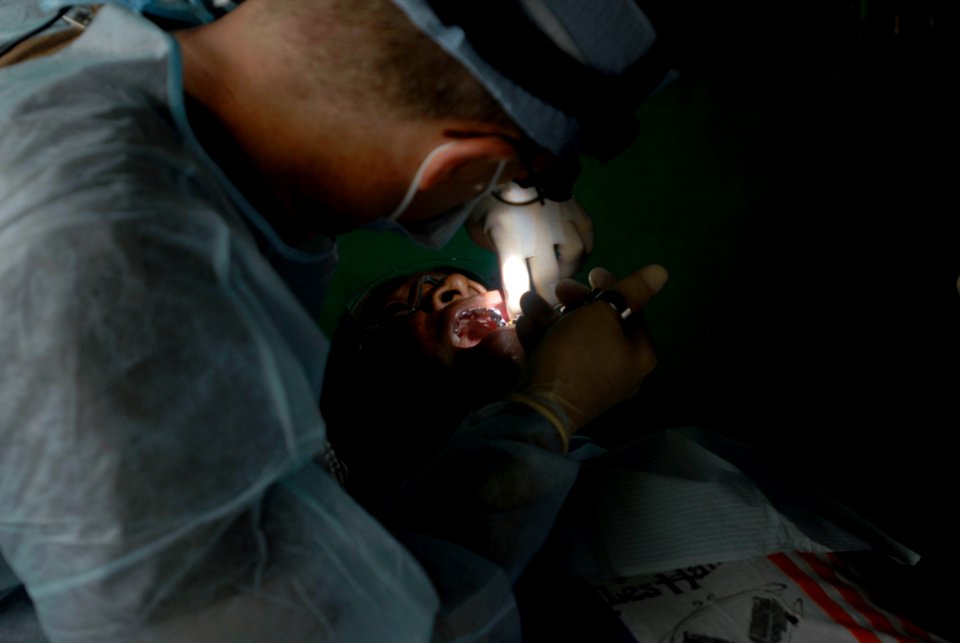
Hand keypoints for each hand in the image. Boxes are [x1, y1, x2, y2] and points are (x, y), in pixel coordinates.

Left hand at [466, 187, 593, 312]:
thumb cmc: (486, 197)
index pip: (516, 285)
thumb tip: (509, 282)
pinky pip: (586, 242)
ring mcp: (562, 221)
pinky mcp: (577, 211)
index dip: (516, 308)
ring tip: (554, 275)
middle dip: (542, 299)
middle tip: (537, 306)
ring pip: (573, 261)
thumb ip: (493, 253)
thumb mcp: (477, 228)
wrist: (509, 157)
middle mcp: (539, 233)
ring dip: (563, 273)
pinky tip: (567, 256)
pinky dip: (579, 254)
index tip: (516, 317)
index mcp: (508, 237)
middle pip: (548, 281)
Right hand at [514, 265, 667, 433]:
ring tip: (528, 302)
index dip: (612, 287)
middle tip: (556, 289)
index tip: (590, 272)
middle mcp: (621, 371)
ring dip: (550, 316)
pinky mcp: (566, 389)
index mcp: (639, 354)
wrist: (541, 407)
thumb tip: (662, 272)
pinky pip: (559, 356)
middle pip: (601, 324)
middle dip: (574, 302)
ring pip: (573, 338)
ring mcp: (592, 382)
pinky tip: (524, 326)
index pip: (632, 311)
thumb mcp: (604, 314)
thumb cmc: (578, 354)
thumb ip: (632, 290)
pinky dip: (542, 339)